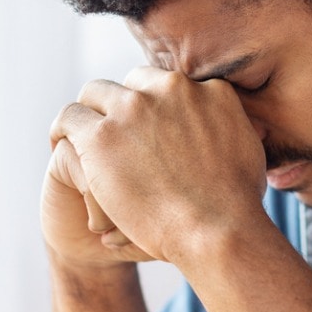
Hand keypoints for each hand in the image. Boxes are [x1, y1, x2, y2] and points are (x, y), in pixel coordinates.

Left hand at [49, 66, 266, 262]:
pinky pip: (70, 117)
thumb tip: (240, 125)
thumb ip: (234, 126)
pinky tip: (61, 142)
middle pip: (132, 82)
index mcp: (207, 89)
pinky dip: (63, 128)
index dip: (154, 104)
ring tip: (80, 134)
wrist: (217, 229)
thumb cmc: (237, 205)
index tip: (146, 126)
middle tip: (115, 133)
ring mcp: (132, 109)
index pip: (168, 83)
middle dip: (123, 104)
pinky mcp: (101, 135)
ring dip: (90, 112)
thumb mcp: (250, 149)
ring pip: (95, 92)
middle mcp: (169, 89)